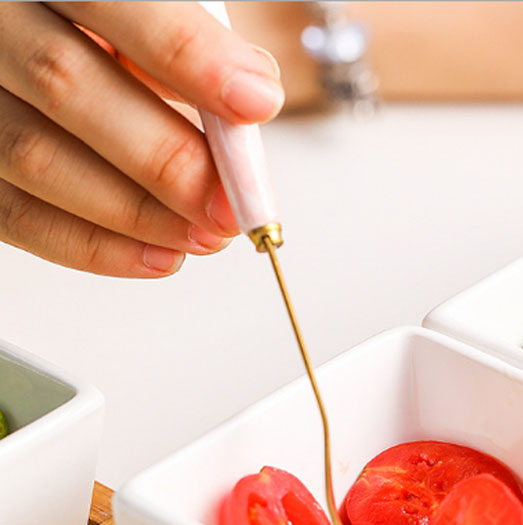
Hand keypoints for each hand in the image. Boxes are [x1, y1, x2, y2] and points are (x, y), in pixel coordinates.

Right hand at [0, 1, 283, 277]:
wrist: (45, 39)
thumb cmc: (119, 34)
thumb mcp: (151, 11)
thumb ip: (190, 38)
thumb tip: (251, 99)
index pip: (110, 0)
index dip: (187, 54)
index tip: (256, 102)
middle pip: (63, 82)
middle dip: (165, 158)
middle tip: (229, 206)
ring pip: (35, 157)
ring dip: (137, 213)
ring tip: (207, 237)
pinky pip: (15, 214)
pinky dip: (93, 246)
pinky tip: (161, 257)